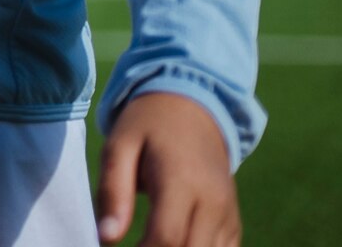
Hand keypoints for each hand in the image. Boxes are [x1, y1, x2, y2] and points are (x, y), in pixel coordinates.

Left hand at [98, 91, 238, 246]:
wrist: (193, 108)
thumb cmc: (148, 125)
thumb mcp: (119, 146)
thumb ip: (112, 191)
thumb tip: (107, 237)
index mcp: (182, 181)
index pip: (167, 238)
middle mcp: (213, 201)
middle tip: (135, 245)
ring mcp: (228, 213)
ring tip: (150, 243)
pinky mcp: (234, 221)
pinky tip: (176, 243)